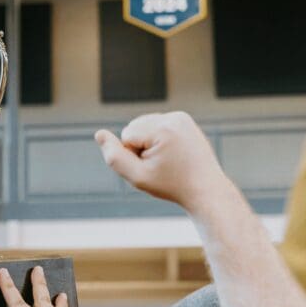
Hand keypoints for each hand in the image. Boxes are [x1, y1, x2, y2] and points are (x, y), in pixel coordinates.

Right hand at [95, 111, 230, 214]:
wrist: (206, 189)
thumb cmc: (171, 186)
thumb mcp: (137, 177)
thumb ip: (114, 157)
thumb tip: (99, 134)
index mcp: (163, 128)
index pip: (126, 136)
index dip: (134, 156)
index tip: (156, 168)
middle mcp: (173, 117)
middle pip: (134, 127)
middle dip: (140, 146)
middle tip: (162, 165)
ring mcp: (181, 117)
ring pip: (144, 126)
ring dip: (148, 142)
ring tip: (168, 159)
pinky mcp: (184, 119)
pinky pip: (156, 125)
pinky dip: (158, 138)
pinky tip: (172, 152)